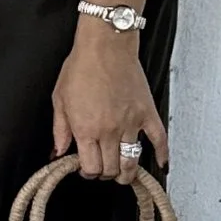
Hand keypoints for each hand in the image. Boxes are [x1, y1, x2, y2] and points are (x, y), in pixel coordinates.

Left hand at [52, 25, 165, 179]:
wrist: (105, 46)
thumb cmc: (81, 67)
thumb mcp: (60, 99)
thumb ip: (60, 130)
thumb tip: (58, 152)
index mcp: (86, 129)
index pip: (90, 167)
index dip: (87, 173)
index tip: (86, 168)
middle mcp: (109, 130)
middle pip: (111, 168)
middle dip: (105, 174)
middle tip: (102, 169)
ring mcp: (130, 123)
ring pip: (132, 161)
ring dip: (127, 173)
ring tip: (123, 174)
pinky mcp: (147, 113)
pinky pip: (159, 140)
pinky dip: (162, 155)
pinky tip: (160, 163)